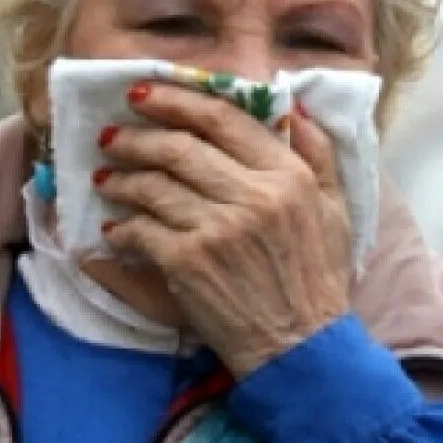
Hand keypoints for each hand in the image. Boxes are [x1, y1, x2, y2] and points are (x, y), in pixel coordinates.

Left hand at [96, 80, 352, 377]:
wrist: (302, 347)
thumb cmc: (317, 278)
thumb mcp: (336, 208)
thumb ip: (316, 151)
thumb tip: (290, 103)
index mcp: (288, 175)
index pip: (223, 118)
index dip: (176, 99)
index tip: (143, 94)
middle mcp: (253, 195)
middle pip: (178, 147)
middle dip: (135, 137)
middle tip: (110, 137)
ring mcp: (217, 228)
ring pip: (153, 186)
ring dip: (120, 179)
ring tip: (106, 179)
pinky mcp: (188, 263)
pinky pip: (141, 231)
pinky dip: (121, 229)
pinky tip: (114, 230)